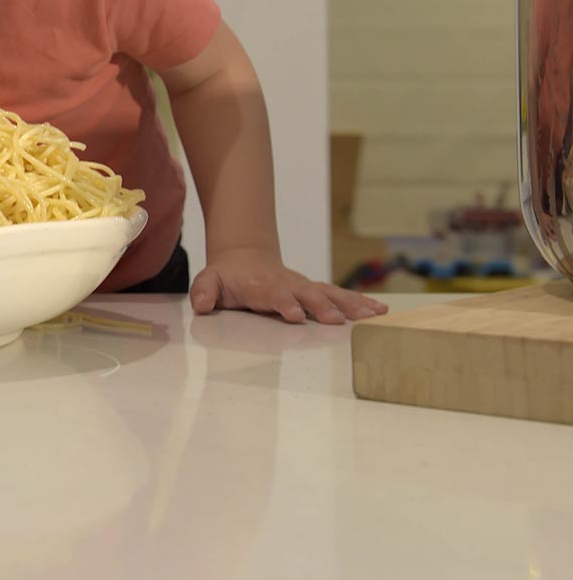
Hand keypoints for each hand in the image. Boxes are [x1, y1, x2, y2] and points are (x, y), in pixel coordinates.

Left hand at [189, 247, 388, 324]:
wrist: (245, 258)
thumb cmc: (227, 277)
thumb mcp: (208, 281)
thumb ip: (204, 291)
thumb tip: (200, 303)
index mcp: (261, 286)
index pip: (273, 295)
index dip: (283, 303)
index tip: (294, 314)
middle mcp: (288, 284)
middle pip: (307, 295)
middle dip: (321, 307)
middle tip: (336, 320)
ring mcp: (304, 287)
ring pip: (330, 294)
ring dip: (350, 304)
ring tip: (373, 315)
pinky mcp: (316, 290)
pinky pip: (340, 295)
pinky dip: (360, 302)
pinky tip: (380, 311)